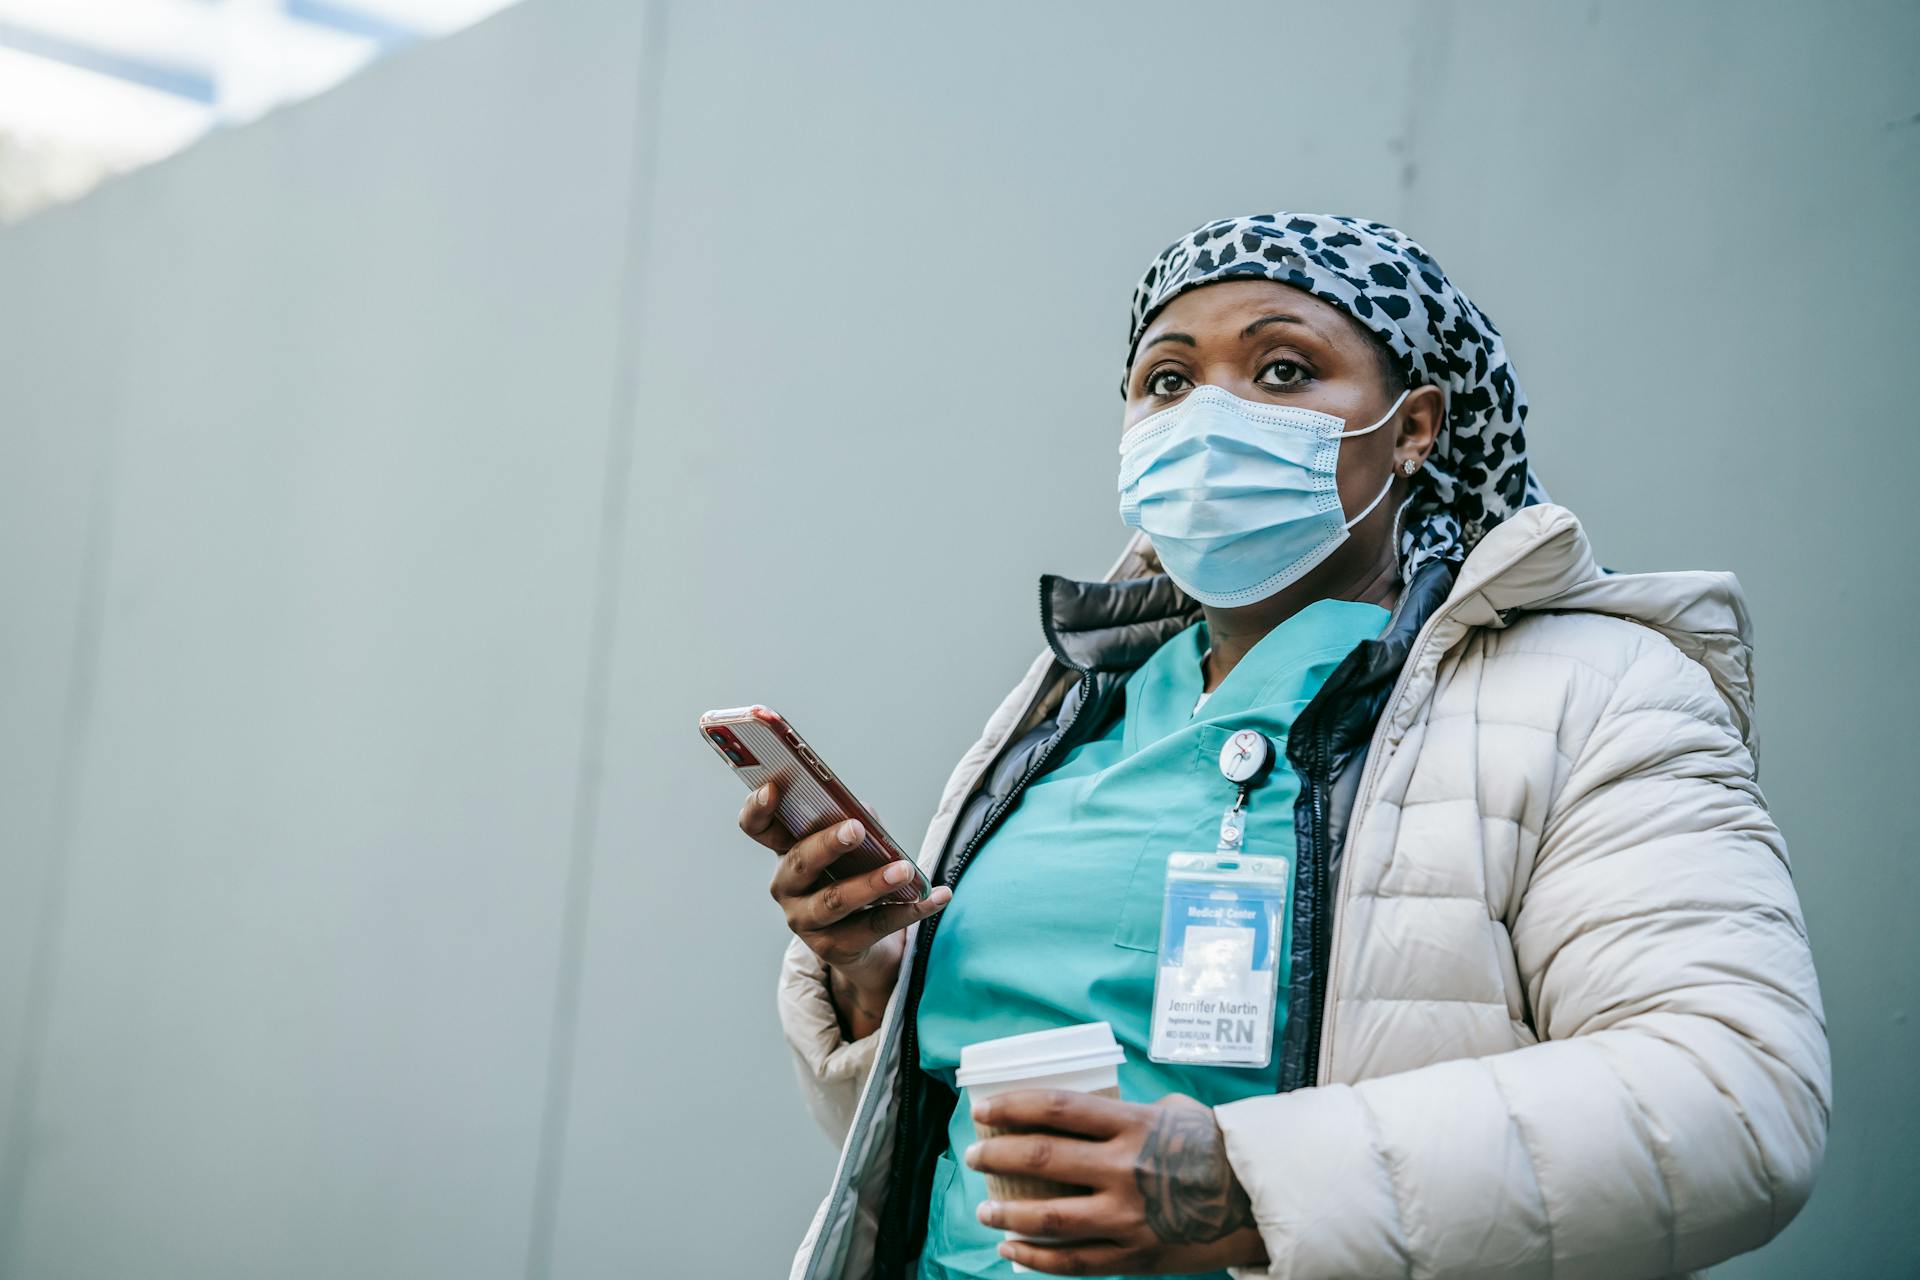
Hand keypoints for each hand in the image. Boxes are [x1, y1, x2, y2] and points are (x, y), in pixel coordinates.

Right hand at [743, 779, 949, 1038]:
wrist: (863, 942)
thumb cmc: (853, 876)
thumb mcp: (852, 848)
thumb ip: (856, 824)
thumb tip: (866, 815)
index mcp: (786, 851)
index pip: (757, 827)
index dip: (758, 808)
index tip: (773, 788)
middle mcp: (787, 886)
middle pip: (800, 862)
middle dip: (828, 845)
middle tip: (856, 829)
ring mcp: (806, 921)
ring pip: (836, 901)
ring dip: (872, 884)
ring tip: (904, 870)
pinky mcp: (834, 948)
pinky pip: (875, 927)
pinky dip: (912, 910)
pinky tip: (938, 895)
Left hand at [964, 1090, 1266, 1275]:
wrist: (1256, 1199)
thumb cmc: (1211, 1146)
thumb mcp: (1170, 1111)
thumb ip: (1124, 1112)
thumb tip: (1078, 1113)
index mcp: (1132, 1125)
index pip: (1055, 1109)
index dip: (1011, 1107)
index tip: (982, 1111)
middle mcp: (1124, 1169)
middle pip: (1041, 1160)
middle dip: (997, 1158)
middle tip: (974, 1157)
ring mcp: (1127, 1217)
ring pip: (1048, 1218)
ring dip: (1007, 1214)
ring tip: (985, 1210)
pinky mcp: (1133, 1255)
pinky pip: (1073, 1262)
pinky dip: (1034, 1259)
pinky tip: (1010, 1251)